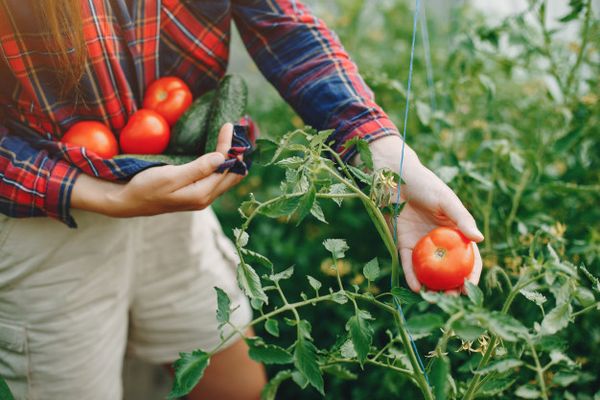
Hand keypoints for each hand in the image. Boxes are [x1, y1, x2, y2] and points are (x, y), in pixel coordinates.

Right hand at [71, 123, 244, 216]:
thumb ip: (198, 169)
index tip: (228, 125)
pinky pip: (217, 179)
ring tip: (234, 141)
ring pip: (226, 178)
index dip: (229, 146)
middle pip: (232, 175)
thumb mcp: (171, 176)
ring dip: (232, 160)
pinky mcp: (195, 194)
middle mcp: (205, 198)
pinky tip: (222, 155)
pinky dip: (223, 166)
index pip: (225, 167)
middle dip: (237, 154)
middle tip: (238, 132)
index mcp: (202, 193)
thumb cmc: (146, 187)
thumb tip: (221, 158)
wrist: (127, 201)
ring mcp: (201, 197)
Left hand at [366, 136, 483, 292]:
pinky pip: (408, 263)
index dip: (472, 273)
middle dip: (452, 286)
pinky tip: (416, 287)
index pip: (468, 256)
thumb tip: (479, 239)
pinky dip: (412, 275)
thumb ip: (462, 219)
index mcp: (455, 231)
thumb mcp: (447, 201)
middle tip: (453, 299)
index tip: (472, 288)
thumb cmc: (425, 185)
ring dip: (432, 286)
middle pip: (448, 269)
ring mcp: (421, 244)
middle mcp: (439, 241)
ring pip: (428, 270)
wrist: (394, 178)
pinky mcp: (402, 243)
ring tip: (435, 299)